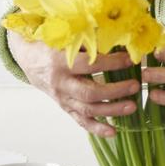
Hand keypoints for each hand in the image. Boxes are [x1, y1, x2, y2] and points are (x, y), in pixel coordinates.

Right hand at [9, 32, 139, 137]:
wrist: (29, 59)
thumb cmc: (49, 43)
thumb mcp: (63, 34)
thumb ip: (85, 36)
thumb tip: (115, 33)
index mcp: (60, 62)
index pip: (90, 65)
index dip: (112, 63)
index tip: (131, 59)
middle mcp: (61, 84)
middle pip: (89, 93)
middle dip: (114, 91)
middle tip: (135, 85)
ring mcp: (62, 98)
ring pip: (88, 110)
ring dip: (111, 111)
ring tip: (132, 107)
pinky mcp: (65, 107)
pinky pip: (81, 121)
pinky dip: (97, 128)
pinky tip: (114, 132)